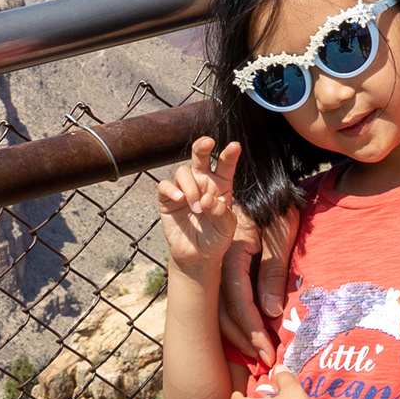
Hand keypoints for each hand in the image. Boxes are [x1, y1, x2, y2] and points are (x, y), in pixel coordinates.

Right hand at [155, 136, 254, 281]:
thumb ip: (221, 213)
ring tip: (196, 208)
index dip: (230, 154)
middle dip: (202, 145)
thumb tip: (207, 198)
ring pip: (183, 172)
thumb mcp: (226, 228)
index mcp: (221, 185)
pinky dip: (171, 190)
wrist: (198, 256)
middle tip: (208, 142)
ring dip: (190, 187)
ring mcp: (184, 189)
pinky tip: (179, 200)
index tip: (235, 146)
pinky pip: (165, 185)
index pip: (225, 165)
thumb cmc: (216, 239)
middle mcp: (202, 182)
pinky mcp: (167, 200)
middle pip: (200, 156)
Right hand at [213, 199, 294, 364]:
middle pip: (224, 311)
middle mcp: (220, 262)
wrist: (266, 184)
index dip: (253, 329)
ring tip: (257, 353)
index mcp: (232, 253)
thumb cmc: (278, 206)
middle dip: (244, 339)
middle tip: (264, 361)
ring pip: (220, 308)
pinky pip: (225, 298)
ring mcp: (219, 264)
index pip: (240, 301)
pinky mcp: (224, 266)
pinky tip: (249, 332)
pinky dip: (236, 319)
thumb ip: (273, 272)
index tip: (267, 351)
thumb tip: (270, 312)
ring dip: (237, 334)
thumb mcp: (281, 233)